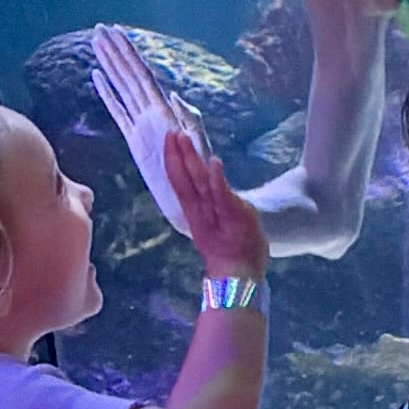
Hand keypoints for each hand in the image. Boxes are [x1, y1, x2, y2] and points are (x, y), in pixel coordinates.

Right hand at [90, 24, 206, 234]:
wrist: (199, 202)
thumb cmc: (204, 176)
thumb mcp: (199, 147)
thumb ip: (189, 121)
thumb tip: (175, 97)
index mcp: (164, 112)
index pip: (141, 75)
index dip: (127, 53)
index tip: (114, 30)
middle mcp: (151, 114)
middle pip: (129, 76)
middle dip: (115, 52)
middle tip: (99, 28)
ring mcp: (142, 125)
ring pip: (122, 88)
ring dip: (110, 66)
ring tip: (96, 45)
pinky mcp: (135, 141)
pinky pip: (118, 112)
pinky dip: (107, 95)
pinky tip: (98, 78)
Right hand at [164, 130, 268, 283]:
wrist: (239, 275)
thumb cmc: (232, 249)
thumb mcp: (219, 223)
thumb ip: (215, 203)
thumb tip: (212, 185)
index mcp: (196, 212)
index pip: (181, 182)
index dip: (174, 161)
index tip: (169, 140)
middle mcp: (201, 211)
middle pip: (185, 179)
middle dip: (177, 155)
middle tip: (170, 133)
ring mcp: (216, 213)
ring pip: (199, 183)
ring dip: (192, 160)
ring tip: (184, 139)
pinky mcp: (233, 216)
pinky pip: (222, 195)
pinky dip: (217, 179)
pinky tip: (213, 162)